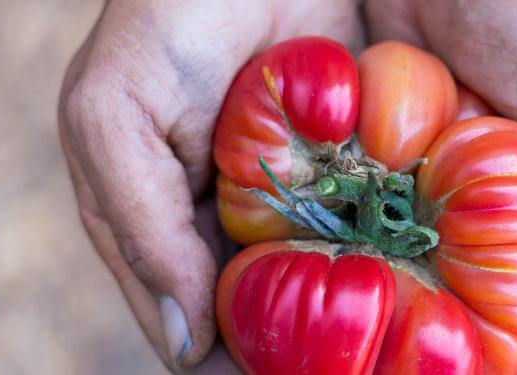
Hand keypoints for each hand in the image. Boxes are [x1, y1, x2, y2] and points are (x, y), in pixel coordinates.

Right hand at [56, 0, 361, 370]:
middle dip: (287, 353)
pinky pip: (354, 233)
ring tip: (374, 357)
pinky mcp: (335, 172)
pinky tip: (402, 294)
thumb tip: (183, 346)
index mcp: (154, 223)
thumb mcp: (114, 114)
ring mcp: (280, 200)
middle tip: (334, 372)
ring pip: (306, 285)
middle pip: (250, 315)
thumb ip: (139, 225)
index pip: (183, 321)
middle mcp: (217, 222)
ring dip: (335, 320)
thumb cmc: (167, 20)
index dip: (223, 364)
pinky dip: (371, 264)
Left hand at [365, 0, 516, 372]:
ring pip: (436, 280)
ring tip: (385, 368)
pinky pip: (377, 228)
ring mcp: (446, 183)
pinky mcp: (388, 159)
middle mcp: (510, 199)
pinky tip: (346, 306)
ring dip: (418, 326)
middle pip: (500, 306)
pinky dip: (367, 268)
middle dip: (477, 353)